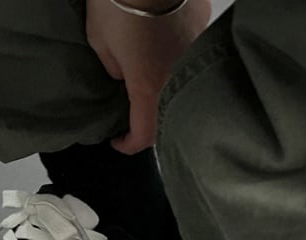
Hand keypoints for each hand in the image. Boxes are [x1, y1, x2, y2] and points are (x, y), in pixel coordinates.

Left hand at [86, 0, 211, 153]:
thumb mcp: (100, 40)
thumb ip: (114, 69)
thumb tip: (124, 76)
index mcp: (148, 87)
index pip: (144, 135)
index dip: (128, 144)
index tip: (118, 140)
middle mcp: (177, 77)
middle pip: (168, 117)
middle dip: (151, 123)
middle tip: (136, 117)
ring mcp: (195, 52)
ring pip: (185, 87)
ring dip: (168, 91)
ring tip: (151, 83)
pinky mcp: (204, 28)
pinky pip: (193, 55)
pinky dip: (180, 60)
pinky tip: (167, 48)